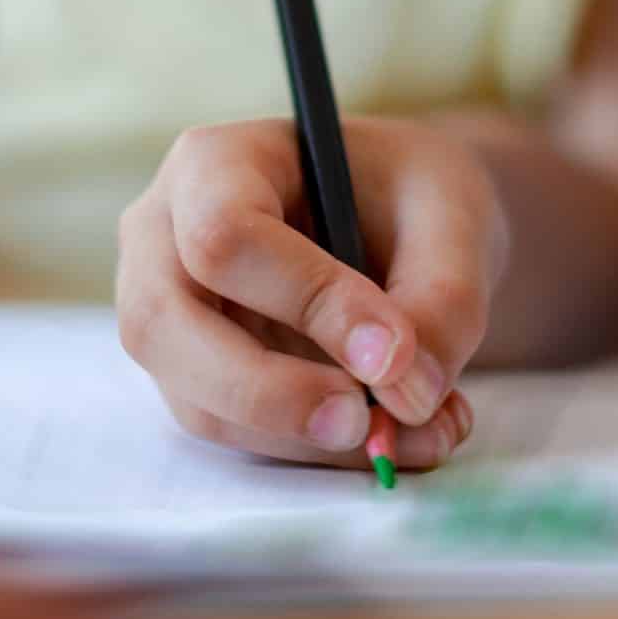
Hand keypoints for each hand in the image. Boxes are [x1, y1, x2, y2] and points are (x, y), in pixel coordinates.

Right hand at [116, 119, 508, 473]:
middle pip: (164, 328)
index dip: (304, 300)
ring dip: (312, 441)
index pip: (222, 235)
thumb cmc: (413, 195)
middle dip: (271, 393)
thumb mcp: (453, 217)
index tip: (391, 350)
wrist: (409, 225)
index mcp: (214, 164)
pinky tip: (398, 434)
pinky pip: (240, 437)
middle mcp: (164, 240)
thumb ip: (442, 299)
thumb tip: (407, 396)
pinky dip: (322, 454)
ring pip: (201, 403)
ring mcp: (170, 318)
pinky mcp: (198, 381)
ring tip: (424, 428)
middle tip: (368, 424)